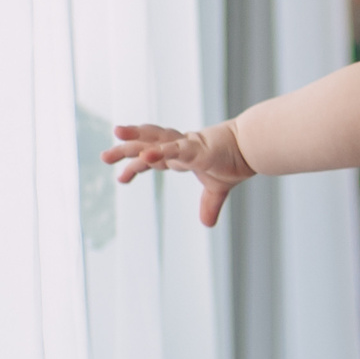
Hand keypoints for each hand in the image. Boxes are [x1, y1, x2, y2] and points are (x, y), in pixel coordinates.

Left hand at [102, 121, 254, 225]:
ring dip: (135, 138)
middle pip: (147, 144)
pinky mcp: (197, 149)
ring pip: (156, 139)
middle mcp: (180, 147)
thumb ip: (210, 205)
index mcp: (183, 155)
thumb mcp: (219, 188)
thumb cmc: (237, 160)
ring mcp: (187, 146)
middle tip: (104, 156)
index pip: (153, 158)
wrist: (255, 147)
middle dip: (125, 148)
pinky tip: (145, 156)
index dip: (136, 165)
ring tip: (116, 133)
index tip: (120, 178)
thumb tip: (207, 224)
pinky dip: (159, 152)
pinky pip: (175, 150)